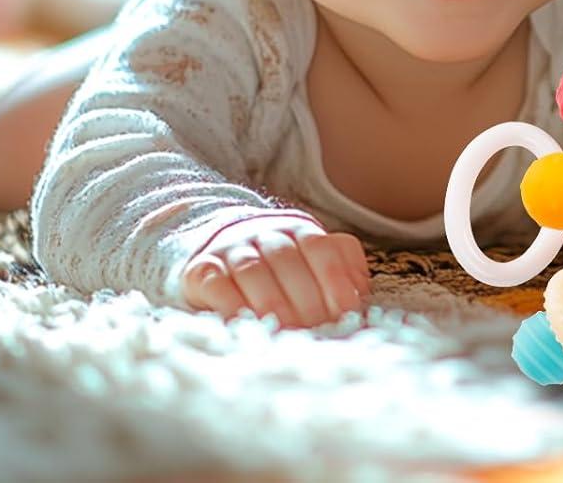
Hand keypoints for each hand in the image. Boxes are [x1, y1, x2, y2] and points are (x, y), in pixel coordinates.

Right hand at [181, 213, 370, 327]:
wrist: (224, 248)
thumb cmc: (282, 268)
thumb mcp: (314, 262)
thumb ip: (341, 273)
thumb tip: (360, 298)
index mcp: (301, 230)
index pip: (322, 248)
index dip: (336, 279)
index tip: (346, 312)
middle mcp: (267, 233)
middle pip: (288, 260)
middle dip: (305, 299)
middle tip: (316, 330)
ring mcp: (232, 249)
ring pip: (253, 270)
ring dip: (271, 303)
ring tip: (285, 332)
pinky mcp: (201, 269)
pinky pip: (215, 283)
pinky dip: (230, 304)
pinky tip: (246, 325)